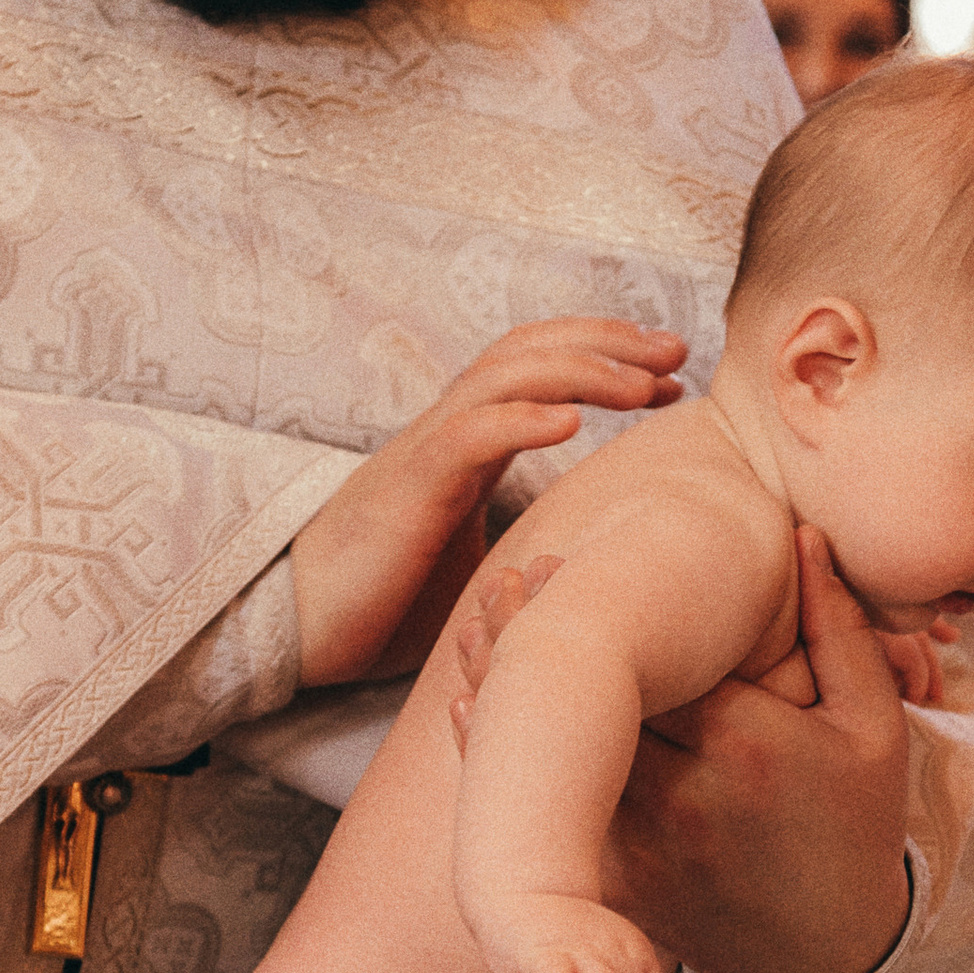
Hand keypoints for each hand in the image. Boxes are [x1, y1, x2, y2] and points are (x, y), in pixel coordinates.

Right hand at [290, 321, 683, 686]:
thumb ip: (523, 544)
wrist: (295, 630)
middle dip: (610, 342)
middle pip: (532, 349)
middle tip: (678, 351)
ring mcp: (425, 452)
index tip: (672, 377)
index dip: (607, 359)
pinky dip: (521, 420)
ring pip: (506, 375)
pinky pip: (468, 435)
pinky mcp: (407, 490)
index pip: (540, 370)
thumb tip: (588, 562)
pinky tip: (571, 422)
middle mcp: (448, 431)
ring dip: (583, 370)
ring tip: (645, 383)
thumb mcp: (474, 567)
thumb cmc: (380, 607)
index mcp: (467, 445)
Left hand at [459, 527, 911, 972]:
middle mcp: (684, 795)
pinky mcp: (619, 883)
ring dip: (509, 689)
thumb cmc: (857, 825)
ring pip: (557, 757)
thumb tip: (801, 537)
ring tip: (482, 620)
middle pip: (597, 701)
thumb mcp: (873, 726)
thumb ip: (837, 629)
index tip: (580, 561)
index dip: (611, 609)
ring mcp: (644, 845)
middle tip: (518, 572)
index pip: (664, 660)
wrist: (836, 954)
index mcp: (749, 744)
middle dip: (548, 636)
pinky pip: (546, 813)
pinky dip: (503, 764)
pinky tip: (470, 708)